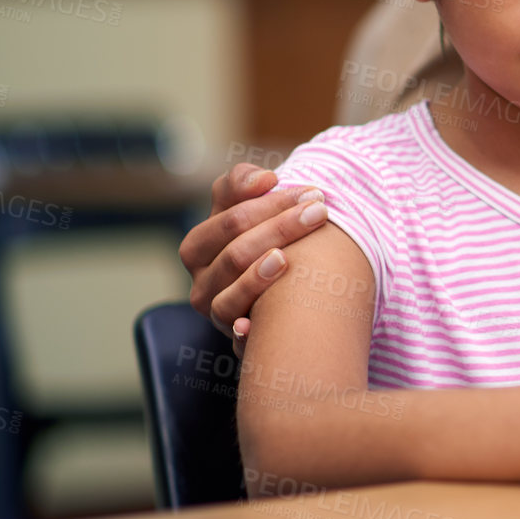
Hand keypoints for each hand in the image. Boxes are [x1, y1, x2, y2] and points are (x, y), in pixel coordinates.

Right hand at [178, 164, 327, 353]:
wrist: (274, 282)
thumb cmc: (261, 233)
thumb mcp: (246, 203)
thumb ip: (244, 182)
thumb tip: (265, 179)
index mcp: (198, 246)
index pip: (232, 220)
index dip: (273, 203)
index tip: (312, 193)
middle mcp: (201, 282)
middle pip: (236, 254)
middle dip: (281, 229)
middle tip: (320, 213)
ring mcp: (216, 312)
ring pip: (231, 296)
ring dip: (262, 275)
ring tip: (289, 258)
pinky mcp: (235, 339)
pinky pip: (237, 338)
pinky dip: (246, 332)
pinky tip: (256, 323)